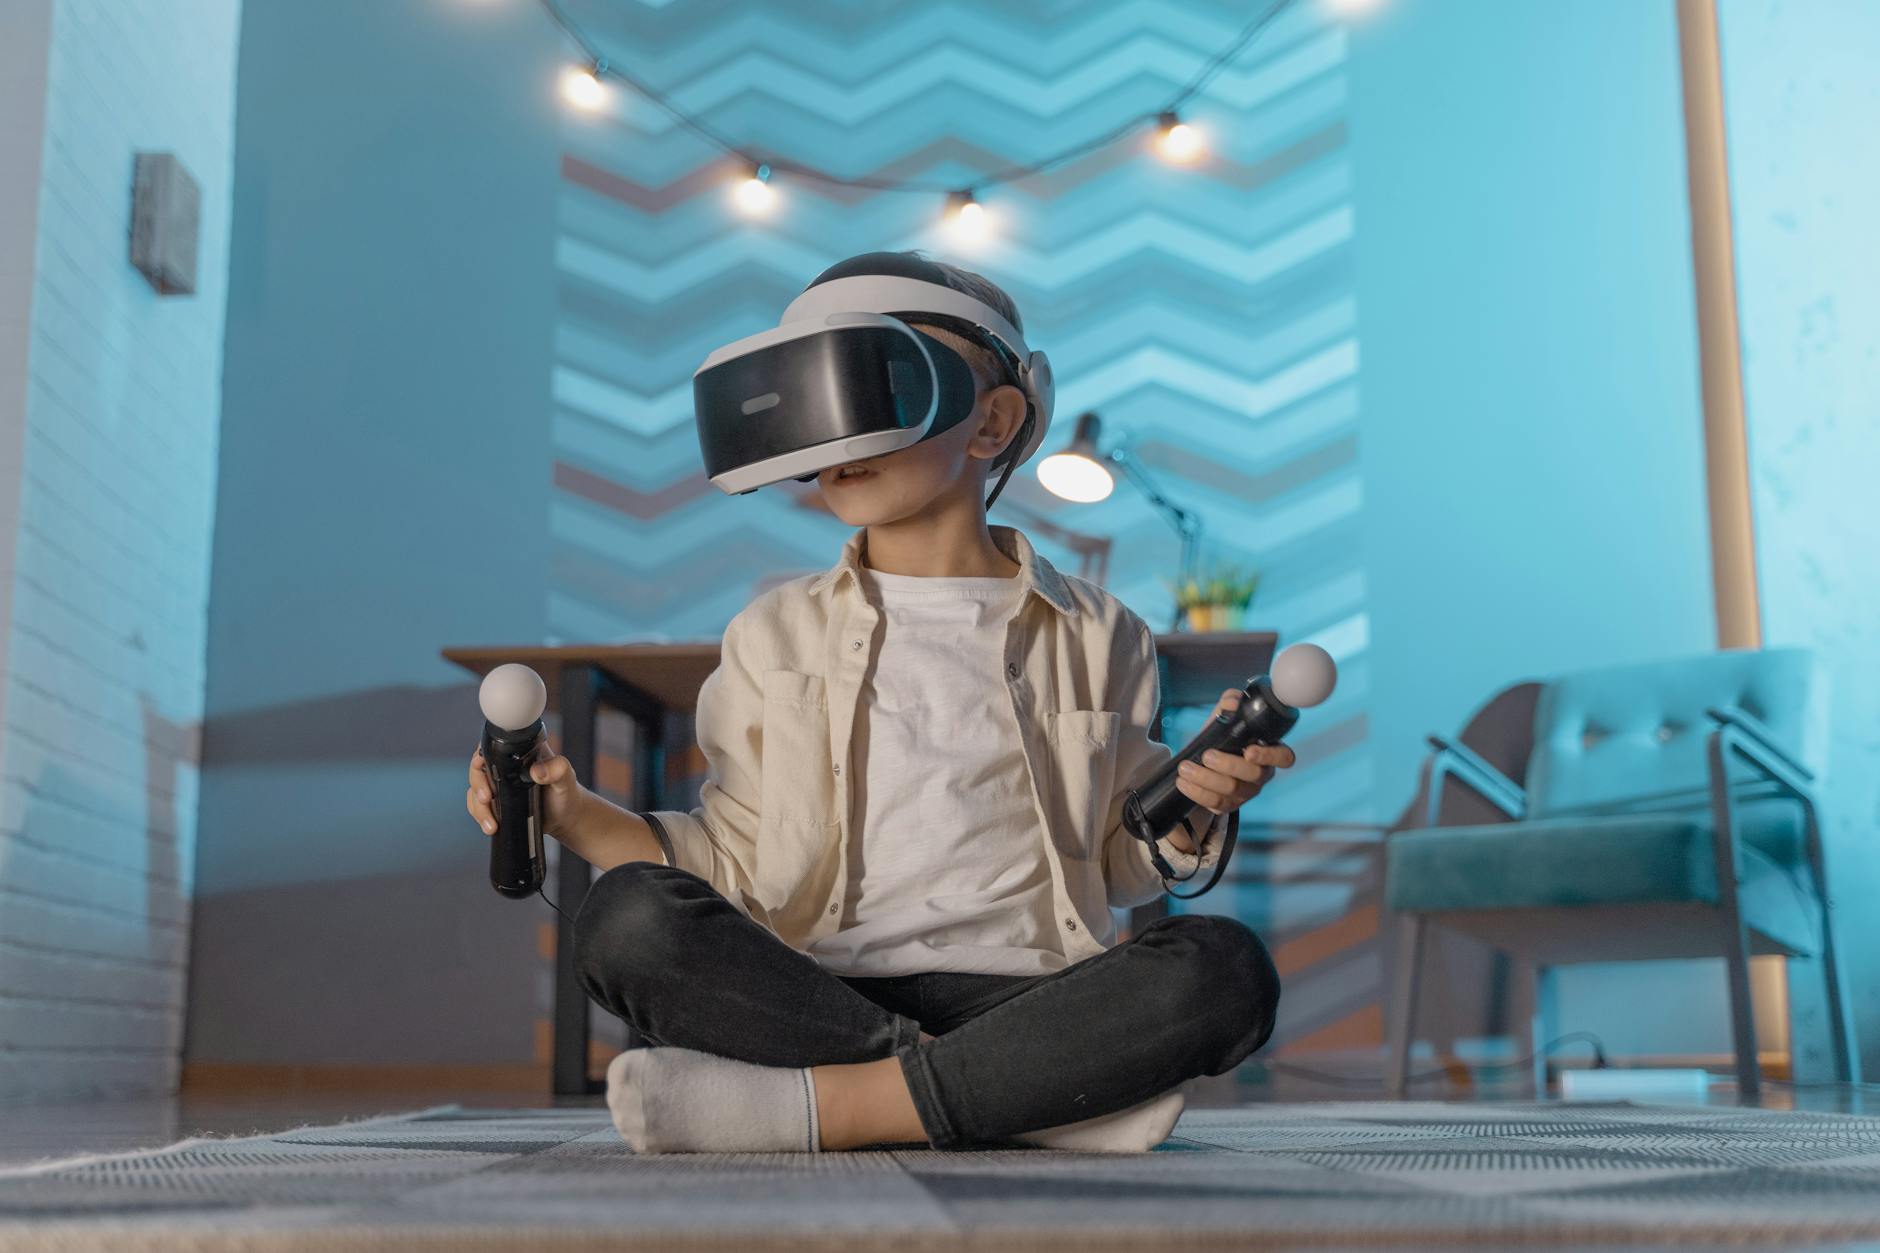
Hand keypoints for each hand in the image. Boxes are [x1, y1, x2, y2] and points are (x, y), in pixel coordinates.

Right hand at [466, 743, 587, 843]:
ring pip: (475, 791)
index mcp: (521, 754)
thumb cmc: (567, 792)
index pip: (494, 747)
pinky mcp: (497, 802)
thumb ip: (558, 769)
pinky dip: (481, 816)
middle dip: (478, 784)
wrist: (565, 817)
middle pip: (479, 770)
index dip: (482, 755)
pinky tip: (491, 826)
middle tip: (487, 798)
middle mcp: (506, 768)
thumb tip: (538, 771)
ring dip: (479, 807)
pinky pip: (478, 806)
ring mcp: (500, 786)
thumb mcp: (566, 778)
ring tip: (491, 823)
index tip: (482, 767)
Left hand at [1166, 687, 1295, 853]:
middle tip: (1207, 755)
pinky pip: (1216, 803)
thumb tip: (1232, 701)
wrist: (1202, 764)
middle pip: (1254, 775)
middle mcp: (1261, 774)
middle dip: (1228, 765)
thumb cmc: (1220, 741)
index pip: (1284, 757)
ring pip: (1233, 790)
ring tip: (1186, 768)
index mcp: (1268, 751)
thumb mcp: (1222, 721)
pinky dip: (1197, 793)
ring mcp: (1247, 792)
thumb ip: (1228, 706)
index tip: (1249, 751)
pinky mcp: (1230, 805)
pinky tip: (1183, 782)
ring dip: (1206, 778)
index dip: (1270, 756)